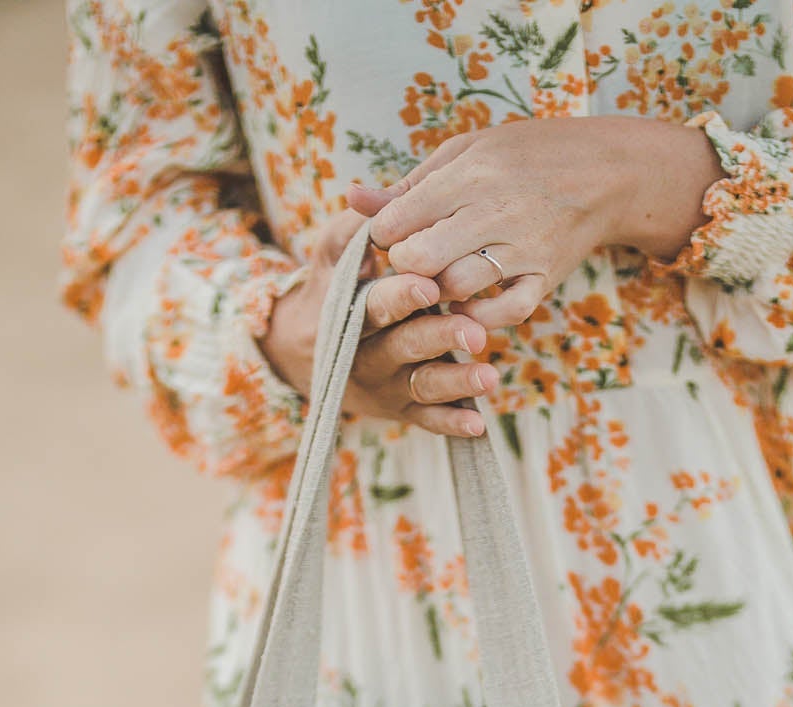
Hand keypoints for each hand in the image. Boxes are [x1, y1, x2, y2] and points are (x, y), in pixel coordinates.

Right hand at [259, 209, 496, 437]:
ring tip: (490, 376)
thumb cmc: (331, 286)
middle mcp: (367, 354)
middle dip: (439, 339)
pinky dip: (452, 424)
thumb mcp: (331, 254)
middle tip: (475, 332)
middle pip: (405, 347)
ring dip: (456, 383)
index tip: (430, 285)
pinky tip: (478, 424)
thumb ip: (356, 231)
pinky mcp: (401, 410)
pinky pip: (428, 421)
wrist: (302, 350)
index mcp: (351, 313)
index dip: (401, 297)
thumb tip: (366, 197)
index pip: (377, 305)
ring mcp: (386, 386)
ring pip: (423, 386)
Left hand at [345, 116, 722, 329]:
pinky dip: (479, 317)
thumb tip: (352, 200)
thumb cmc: (524, 157)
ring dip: (438, 295)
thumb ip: (409, 185)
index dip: (383, 239)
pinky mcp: (545, 279)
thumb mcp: (464, 154)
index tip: (391, 240)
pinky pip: (504, 315)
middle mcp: (495, 212)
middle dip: (404, 269)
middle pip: (420, 260)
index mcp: (468, 175)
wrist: (604, 172)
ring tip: (438, 283)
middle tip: (412, 265)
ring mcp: (523, 250)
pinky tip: (469, 305)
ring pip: (457, 290)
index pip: (398, 223)